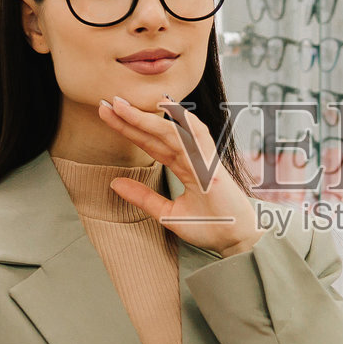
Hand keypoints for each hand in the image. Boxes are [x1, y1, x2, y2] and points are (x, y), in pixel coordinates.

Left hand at [97, 94, 263, 257]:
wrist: (236, 240)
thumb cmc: (210, 226)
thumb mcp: (166, 214)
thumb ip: (143, 197)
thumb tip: (114, 183)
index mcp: (183, 166)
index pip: (151, 143)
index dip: (129, 129)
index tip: (107, 115)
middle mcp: (192, 158)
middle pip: (157, 132)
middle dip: (131, 118)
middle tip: (106, 103)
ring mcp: (203, 160)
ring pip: (172, 132)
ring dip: (147, 118)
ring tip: (122, 106)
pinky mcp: (213, 167)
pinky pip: (198, 139)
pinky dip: (184, 122)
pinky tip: (167, 108)